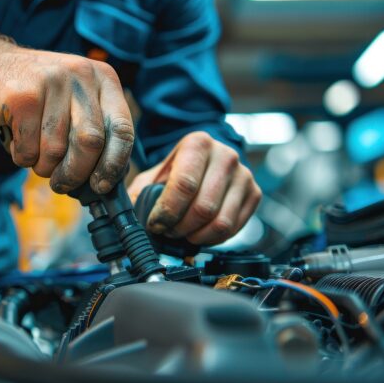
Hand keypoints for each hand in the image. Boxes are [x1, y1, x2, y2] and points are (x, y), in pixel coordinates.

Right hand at [0, 27, 133, 194]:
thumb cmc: (42, 98)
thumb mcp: (75, 103)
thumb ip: (94, 133)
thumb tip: (103, 184)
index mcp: (104, 79)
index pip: (121, 129)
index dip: (113, 164)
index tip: (100, 186)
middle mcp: (82, 75)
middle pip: (91, 143)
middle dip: (75, 173)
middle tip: (61, 184)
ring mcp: (51, 82)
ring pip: (56, 150)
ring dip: (43, 166)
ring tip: (34, 153)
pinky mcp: (22, 96)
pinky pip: (28, 148)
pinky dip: (22, 157)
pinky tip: (17, 142)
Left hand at [128, 132, 260, 245]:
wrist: (206, 163)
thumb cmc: (176, 172)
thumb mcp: (154, 176)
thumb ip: (140, 194)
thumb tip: (128, 219)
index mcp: (198, 143)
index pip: (184, 185)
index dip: (167, 212)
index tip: (155, 223)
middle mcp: (226, 155)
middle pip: (203, 207)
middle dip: (180, 227)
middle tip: (167, 231)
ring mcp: (244, 174)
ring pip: (220, 222)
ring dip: (196, 236)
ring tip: (182, 233)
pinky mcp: (254, 193)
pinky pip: (233, 228)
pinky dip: (212, 239)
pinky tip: (198, 234)